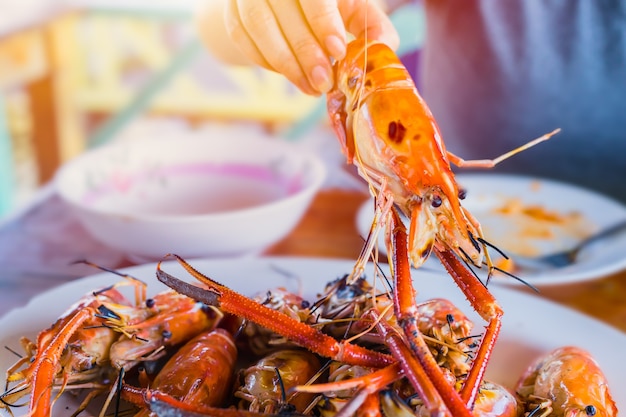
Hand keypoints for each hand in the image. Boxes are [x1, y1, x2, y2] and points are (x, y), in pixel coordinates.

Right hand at [203, 0, 398, 95]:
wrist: (289, 6)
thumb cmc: (331, 8)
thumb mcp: (354, 11)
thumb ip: (373, 27)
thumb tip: (382, 48)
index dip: (323, 20)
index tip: (337, 51)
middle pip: (283, 8)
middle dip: (306, 51)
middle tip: (323, 82)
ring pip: (258, 24)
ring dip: (284, 62)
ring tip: (308, 87)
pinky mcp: (232, 10)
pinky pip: (243, 37)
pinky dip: (266, 61)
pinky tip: (289, 75)